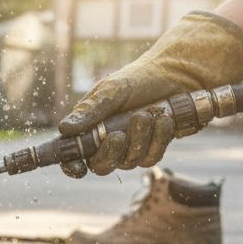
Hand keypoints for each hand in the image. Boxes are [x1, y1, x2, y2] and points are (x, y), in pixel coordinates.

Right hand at [61, 12, 242, 175]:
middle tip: (118, 136)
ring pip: (129, 161)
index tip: (78, 168)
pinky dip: (158, 139)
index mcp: (89, 128)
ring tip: (147, 113)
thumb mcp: (111, 90)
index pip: (73, 156)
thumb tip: (64, 129)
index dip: (72, 167)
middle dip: (110, 153)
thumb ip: (90, 111)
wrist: (178, 75)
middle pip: (101, 167)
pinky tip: (163, 119)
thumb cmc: (139, 79)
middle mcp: (107, 142)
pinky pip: (151, 157)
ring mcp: (131, 148)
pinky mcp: (153, 149)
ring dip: (140, 138)